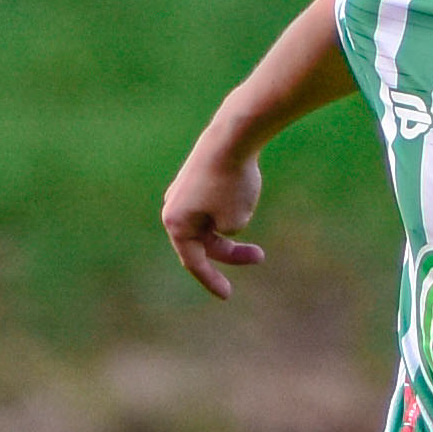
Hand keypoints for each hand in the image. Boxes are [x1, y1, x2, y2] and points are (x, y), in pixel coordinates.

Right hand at [160, 138, 266, 298]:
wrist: (232, 136)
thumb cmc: (232, 181)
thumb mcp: (235, 221)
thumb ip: (227, 234)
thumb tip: (222, 224)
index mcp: (175, 223)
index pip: (194, 262)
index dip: (212, 280)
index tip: (227, 295)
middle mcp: (172, 206)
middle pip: (203, 242)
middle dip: (231, 250)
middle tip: (260, 255)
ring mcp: (182, 190)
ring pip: (210, 222)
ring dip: (233, 221)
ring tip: (247, 199)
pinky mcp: (195, 176)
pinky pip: (214, 202)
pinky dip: (231, 204)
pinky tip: (242, 183)